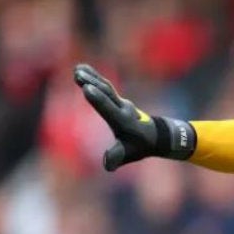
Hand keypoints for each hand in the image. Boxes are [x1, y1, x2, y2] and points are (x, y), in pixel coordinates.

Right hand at [73, 63, 195, 170]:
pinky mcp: (117, 99)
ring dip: (92, 78)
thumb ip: (117, 157)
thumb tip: (107, 165)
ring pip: (106, 88)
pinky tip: (81, 68)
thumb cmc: (140, 146)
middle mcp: (123, 109)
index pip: (110, 109)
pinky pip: (105, 86)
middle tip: (79, 76)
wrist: (155, 135)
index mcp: (124, 122)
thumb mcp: (129, 154)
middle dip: (94, 85)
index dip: (99, 100)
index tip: (87, 89)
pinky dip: (94, 77)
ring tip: (77, 70)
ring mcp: (121, 102)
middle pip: (107, 95)